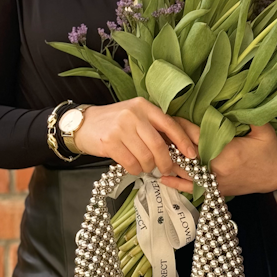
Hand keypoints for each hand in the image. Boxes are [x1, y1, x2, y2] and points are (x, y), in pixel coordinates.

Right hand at [72, 97, 197, 175]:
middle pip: (158, 144)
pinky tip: (134, 167)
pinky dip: (136, 169)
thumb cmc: (115, 122)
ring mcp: (121, 127)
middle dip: (166, 161)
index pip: (170, 124)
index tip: (192, 154)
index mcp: (144, 106)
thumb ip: (155, 127)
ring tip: (146, 167)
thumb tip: (180, 147)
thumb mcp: (136, 116)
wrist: (84, 124)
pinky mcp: (110, 142)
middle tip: (167, 169)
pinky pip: (131, 163)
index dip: (184, 140)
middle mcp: (133, 114)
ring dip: (149, 167)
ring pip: (145, 156)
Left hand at [158, 118, 276, 197]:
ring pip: (185, 171)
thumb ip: (251, 114)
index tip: (169, 117)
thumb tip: (242, 95)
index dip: (181, 126)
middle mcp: (216, 169)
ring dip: (170, 160)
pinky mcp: (214, 189)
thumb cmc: (270, 151)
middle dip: (171, 142)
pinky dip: (176, 184)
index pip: (197, 137)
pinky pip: (191, 188)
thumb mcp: (265, 130)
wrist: (276, 176)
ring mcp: (214, 181)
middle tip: (154, 131)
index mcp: (226, 152)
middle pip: (186, 154)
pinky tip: (162, 178)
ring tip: (153, 148)